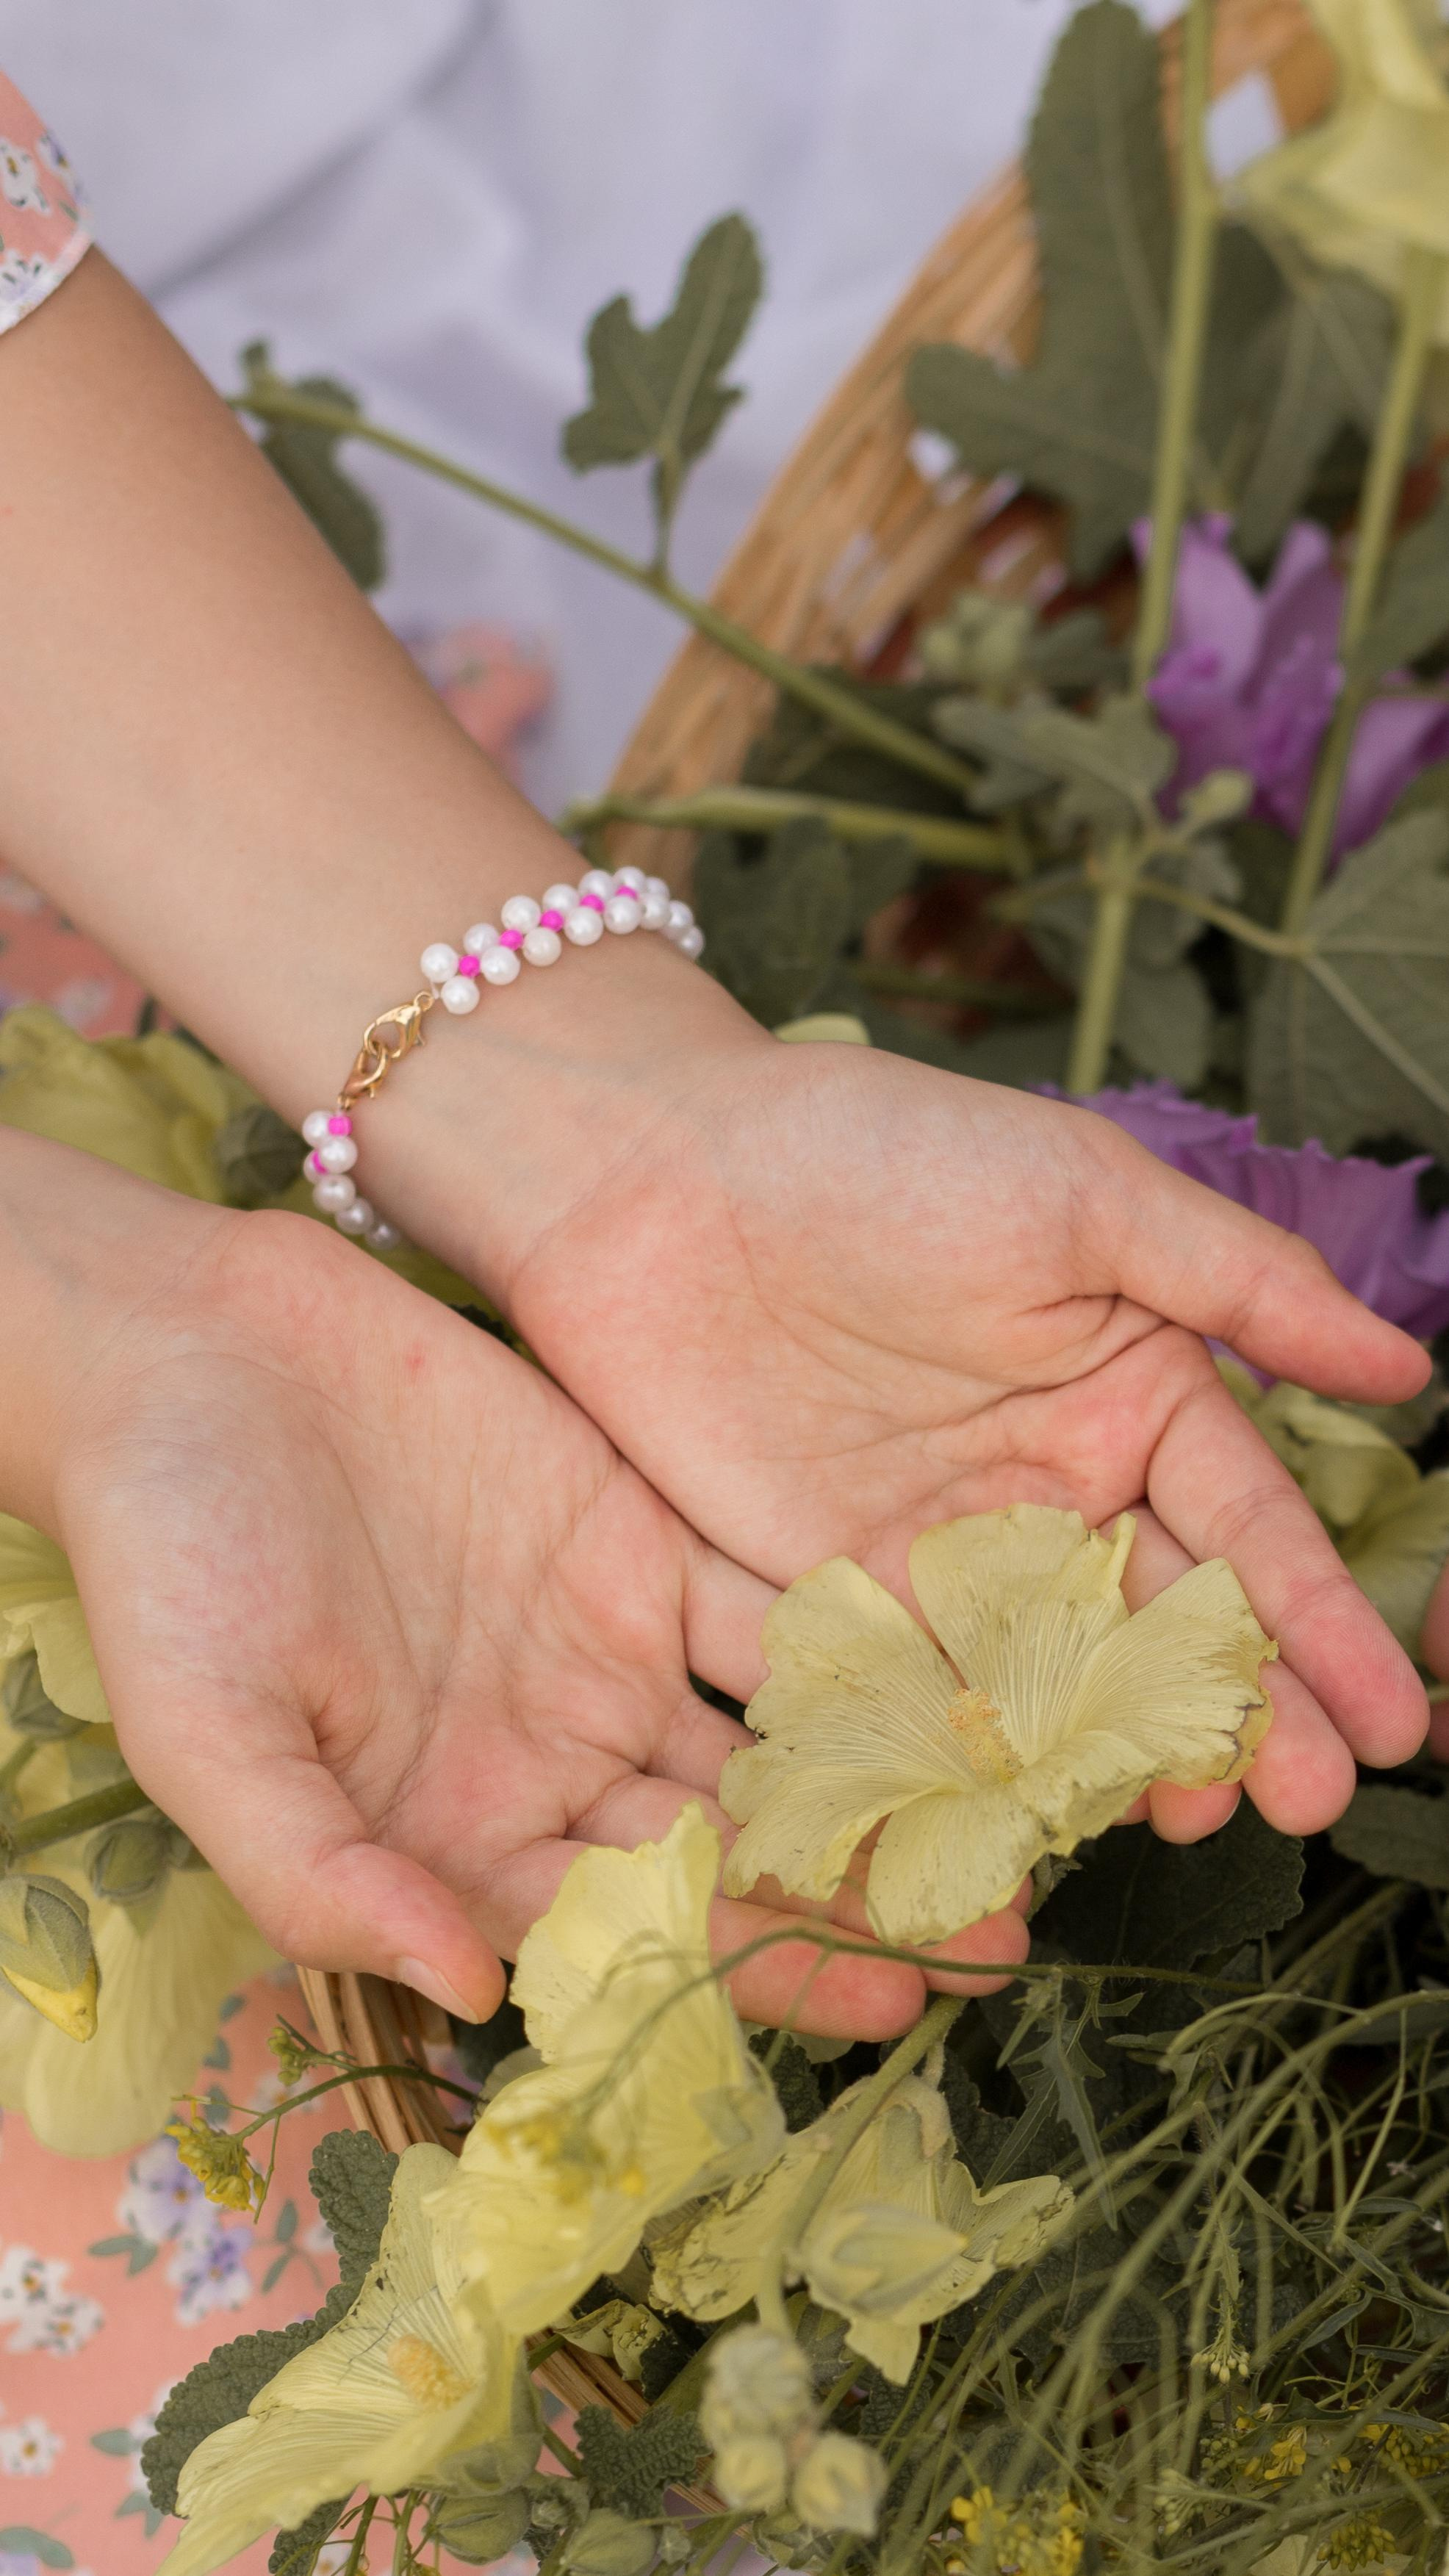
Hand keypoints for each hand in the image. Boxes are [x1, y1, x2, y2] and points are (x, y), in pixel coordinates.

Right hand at [7, 1141, 1025, 2031]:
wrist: (188, 1355)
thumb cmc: (168, 1558)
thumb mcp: (209, 1736)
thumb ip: (322, 1877)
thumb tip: (465, 1994)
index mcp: (456, 1841)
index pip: (629, 1938)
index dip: (753, 1972)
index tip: (887, 2002)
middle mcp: (552, 1763)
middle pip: (729, 1854)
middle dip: (858, 1896)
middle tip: (1006, 1930)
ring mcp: (604, 1651)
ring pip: (766, 1741)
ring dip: (881, 1781)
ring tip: (1015, 1814)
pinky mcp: (635, 1540)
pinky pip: (760, 1604)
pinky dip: (852, 1638)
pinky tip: (956, 1661)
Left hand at [477, 1035, 1430, 1840]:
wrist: (654, 1174)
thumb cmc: (877, 1151)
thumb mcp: (1081, 1193)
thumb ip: (1240, 1282)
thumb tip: (1406, 1369)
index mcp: (1129, 1399)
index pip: (1247, 1533)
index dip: (1318, 1628)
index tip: (1389, 1722)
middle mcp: (1048, 1498)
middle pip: (1164, 1634)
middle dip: (1240, 1719)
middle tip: (1299, 1804)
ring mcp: (938, 1562)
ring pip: (1052, 1689)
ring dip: (1120, 1762)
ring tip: (1188, 1822)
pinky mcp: (826, 1603)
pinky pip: (913, 1701)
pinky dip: (967, 1765)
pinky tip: (1019, 1824)